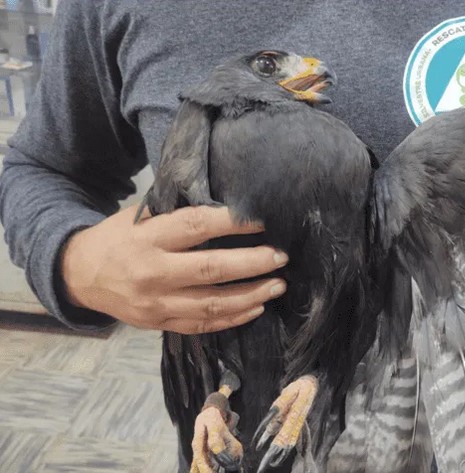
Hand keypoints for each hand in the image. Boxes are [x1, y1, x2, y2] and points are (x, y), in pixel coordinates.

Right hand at [61, 205, 287, 333]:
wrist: (79, 275)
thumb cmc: (118, 238)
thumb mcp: (140, 217)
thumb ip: (178, 216)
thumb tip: (231, 208)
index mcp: (148, 238)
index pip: (197, 226)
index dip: (233, 223)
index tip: (263, 220)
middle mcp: (153, 273)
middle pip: (212, 270)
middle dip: (252, 263)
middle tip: (281, 257)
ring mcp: (156, 304)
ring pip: (212, 304)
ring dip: (251, 296)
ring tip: (278, 285)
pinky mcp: (159, 324)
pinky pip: (202, 325)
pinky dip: (233, 318)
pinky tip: (256, 307)